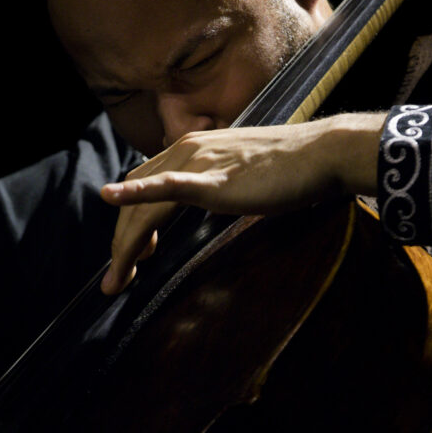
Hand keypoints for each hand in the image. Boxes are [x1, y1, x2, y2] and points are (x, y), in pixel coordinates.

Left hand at [99, 112, 385, 293]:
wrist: (320, 155)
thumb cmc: (287, 170)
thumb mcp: (238, 177)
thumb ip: (215, 185)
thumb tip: (211, 200)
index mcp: (190, 152)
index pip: (144, 188)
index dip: (131, 224)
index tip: (136, 256)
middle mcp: (184, 153)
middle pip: (136, 202)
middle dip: (121, 244)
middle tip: (115, 280)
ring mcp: (196, 164)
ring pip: (143, 207)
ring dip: (124, 247)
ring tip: (116, 281)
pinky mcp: (212, 180)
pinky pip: (165, 188)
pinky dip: (134, 195)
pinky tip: (111, 198)